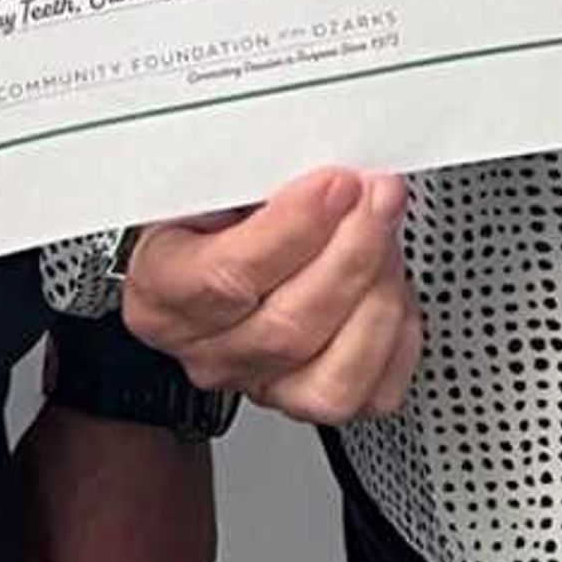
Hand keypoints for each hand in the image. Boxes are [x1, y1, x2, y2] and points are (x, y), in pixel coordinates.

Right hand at [121, 168, 419, 422]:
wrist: (214, 254)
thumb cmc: (213, 214)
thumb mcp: (209, 179)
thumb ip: (250, 173)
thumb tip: (310, 157)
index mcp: (163, 293)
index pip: (225, 278)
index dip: (291, 230)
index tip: (334, 183)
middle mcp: (209, 353)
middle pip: (289, 326)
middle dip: (352, 251)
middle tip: (379, 195)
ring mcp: (263, 385)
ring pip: (334, 375)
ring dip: (379, 293)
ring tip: (387, 233)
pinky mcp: (316, 404)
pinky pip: (373, 392)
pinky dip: (397, 334)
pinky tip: (391, 284)